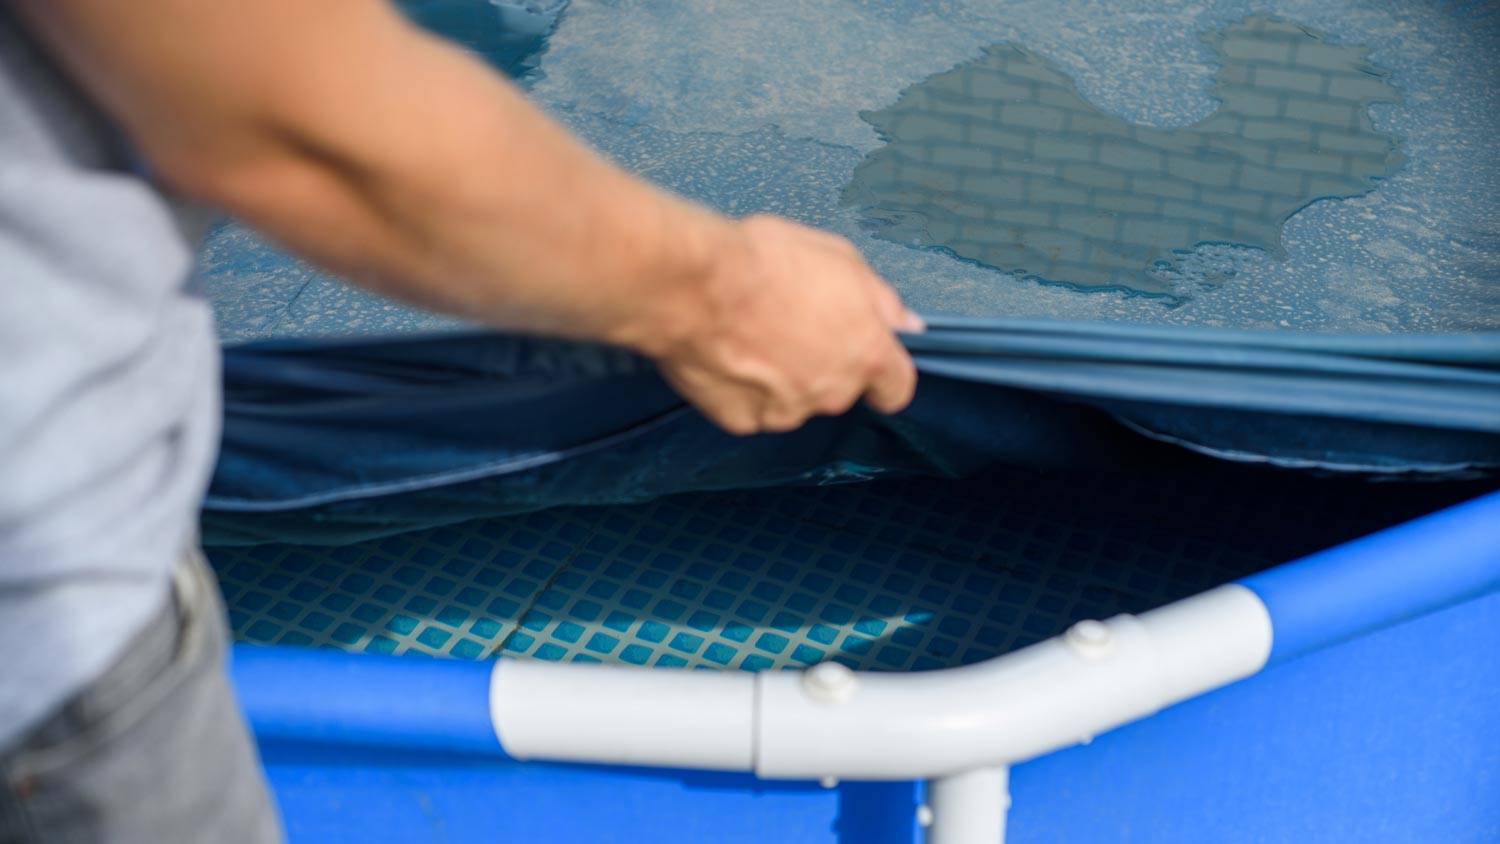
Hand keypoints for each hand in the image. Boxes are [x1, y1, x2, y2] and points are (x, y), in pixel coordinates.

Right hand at [645, 215, 922, 435]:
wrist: (695, 287)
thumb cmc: (764, 263)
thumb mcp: (839, 257)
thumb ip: (880, 299)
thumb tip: (903, 323)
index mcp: (865, 352)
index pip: (897, 387)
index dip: (885, 377)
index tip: (871, 366)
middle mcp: (832, 391)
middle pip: (839, 389)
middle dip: (822, 363)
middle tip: (790, 323)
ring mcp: (787, 412)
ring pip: (793, 401)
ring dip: (781, 377)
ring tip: (752, 334)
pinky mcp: (743, 420)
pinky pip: (751, 409)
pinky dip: (742, 389)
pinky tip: (728, 355)